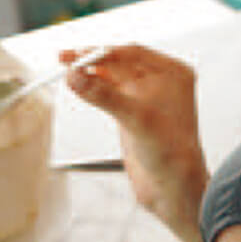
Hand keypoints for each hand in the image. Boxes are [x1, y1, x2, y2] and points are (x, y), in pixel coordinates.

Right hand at [60, 45, 208, 232]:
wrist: (174, 189)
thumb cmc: (173, 154)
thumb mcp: (136, 119)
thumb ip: (104, 95)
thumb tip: (77, 76)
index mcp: (172, 73)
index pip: (132, 53)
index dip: (103, 52)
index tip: (79, 54)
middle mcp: (162, 82)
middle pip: (121, 63)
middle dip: (93, 60)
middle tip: (67, 58)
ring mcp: (147, 98)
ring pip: (114, 78)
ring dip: (91, 74)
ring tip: (68, 70)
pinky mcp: (134, 114)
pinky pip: (111, 94)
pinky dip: (95, 89)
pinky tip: (81, 86)